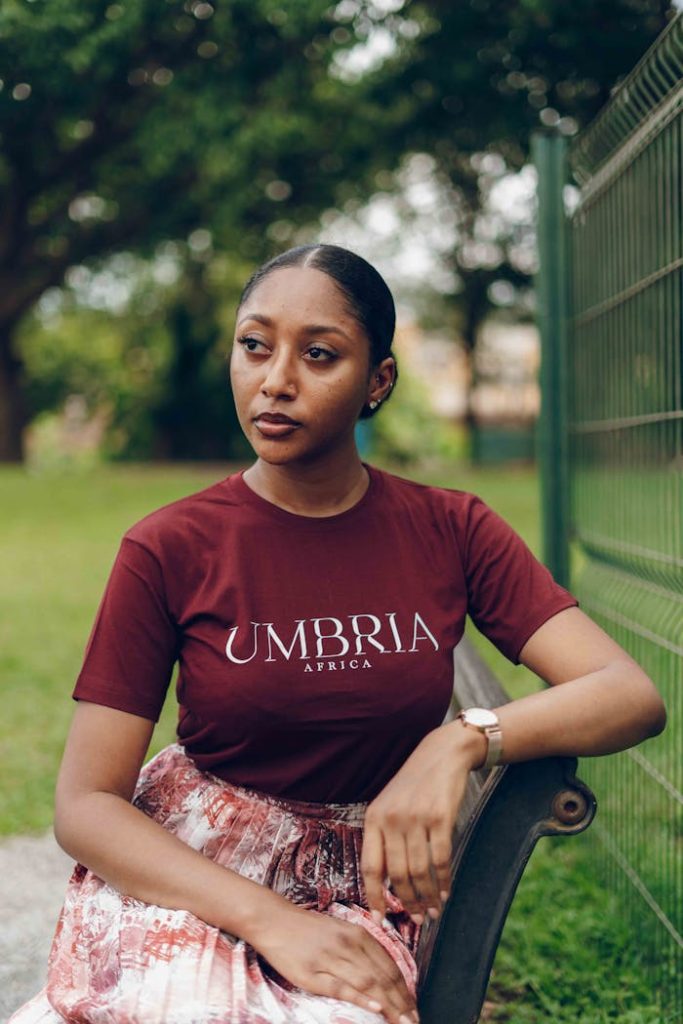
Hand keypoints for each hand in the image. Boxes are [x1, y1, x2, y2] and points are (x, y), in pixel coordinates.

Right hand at [248, 902, 418, 1022]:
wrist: (275, 920)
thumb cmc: (308, 928)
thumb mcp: (341, 931)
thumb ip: (362, 950)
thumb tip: (384, 974)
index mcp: (358, 935)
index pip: (389, 966)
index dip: (404, 990)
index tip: (413, 1008)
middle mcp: (349, 944)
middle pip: (383, 977)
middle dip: (401, 1002)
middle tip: (413, 1021)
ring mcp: (332, 958)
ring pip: (368, 984)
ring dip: (389, 1005)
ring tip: (402, 1022)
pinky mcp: (313, 973)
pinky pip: (341, 987)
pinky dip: (361, 998)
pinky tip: (375, 1008)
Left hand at [361, 721, 484, 924]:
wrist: (441, 754)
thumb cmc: (414, 786)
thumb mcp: (390, 806)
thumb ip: (384, 838)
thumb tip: (385, 883)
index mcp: (374, 818)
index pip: (370, 867)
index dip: (374, 897)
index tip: (379, 920)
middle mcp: (391, 819)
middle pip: (397, 875)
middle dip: (408, 903)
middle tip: (417, 919)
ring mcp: (415, 818)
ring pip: (419, 871)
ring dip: (428, 897)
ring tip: (433, 910)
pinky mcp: (440, 817)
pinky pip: (441, 859)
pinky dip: (444, 880)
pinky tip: (447, 891)